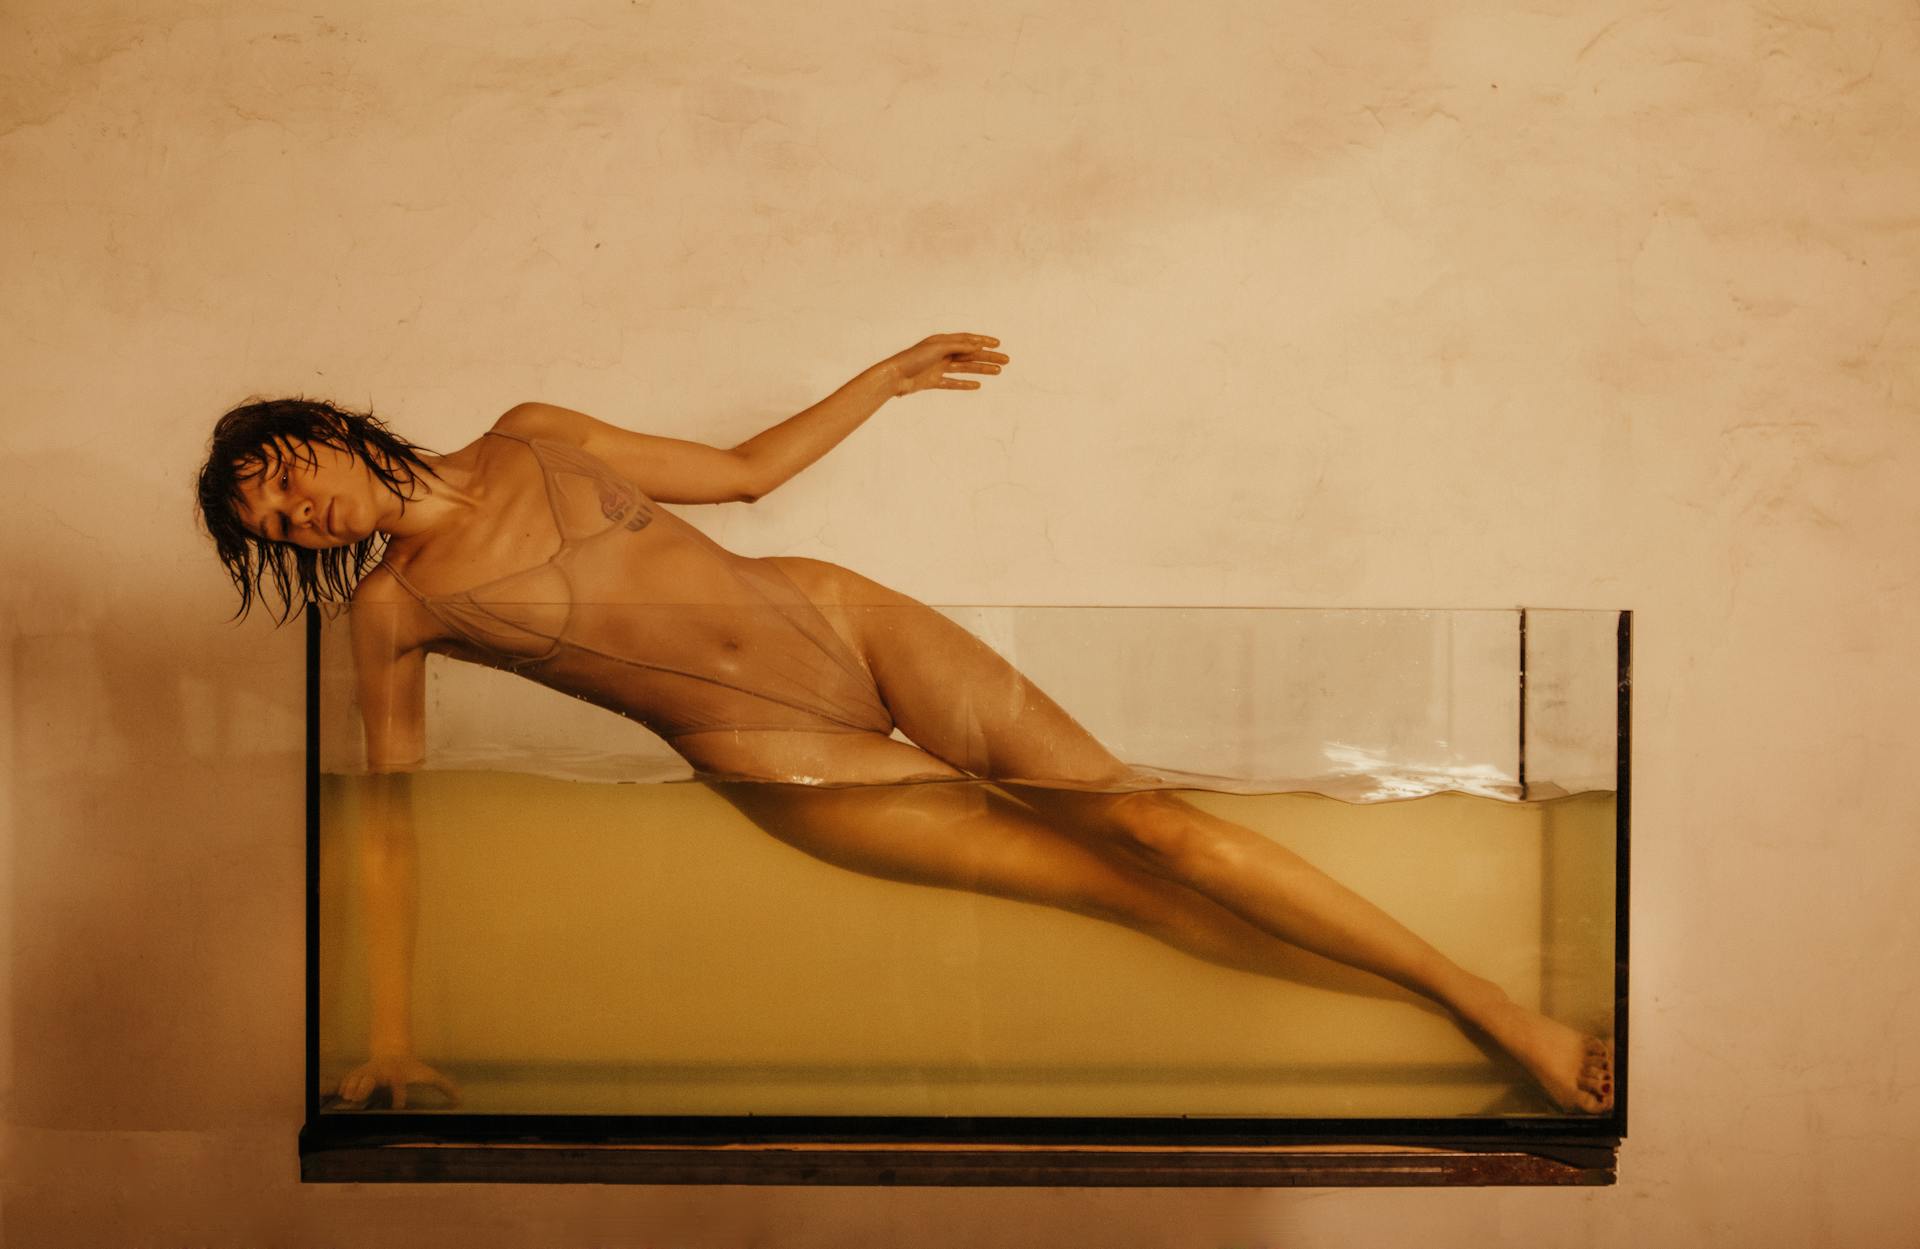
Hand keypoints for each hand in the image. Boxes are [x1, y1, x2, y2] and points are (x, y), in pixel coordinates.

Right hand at [331, 1053, 461, 1109]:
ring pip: (356, 1078)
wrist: (394, 1052)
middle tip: (357, 1098)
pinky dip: (343, 1086)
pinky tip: (342, 1095)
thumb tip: (460, 1099)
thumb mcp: (429, 1075)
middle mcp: (382, 1072)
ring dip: (351, 1087)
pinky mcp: (359, 1072)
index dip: (399, 1096)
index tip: (398, 1107)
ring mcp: (369, 1071)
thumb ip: (444, 1086)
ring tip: (349, 1099)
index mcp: (398, 1074)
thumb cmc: (412, 1068)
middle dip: (363, 1086)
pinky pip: (347, 1079)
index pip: (398, 1084)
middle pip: (370, 1078)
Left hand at [880, 333, 1008, 396]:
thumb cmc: (913, 358)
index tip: (998, 344)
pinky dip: (964, 384)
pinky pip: (952, 382)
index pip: (967, 339)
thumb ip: (958, 345)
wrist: (894, 377)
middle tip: (1006, 360)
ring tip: (998, 371)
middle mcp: (941, 353)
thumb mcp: (938, 348)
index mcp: (942, 341)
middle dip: (988, 357)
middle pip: (969, 354)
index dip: (983, 341)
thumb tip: (977, 345)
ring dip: (981, 369)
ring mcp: (937, 368)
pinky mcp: (932, 381)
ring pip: (964, 368)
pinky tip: (977, 385)